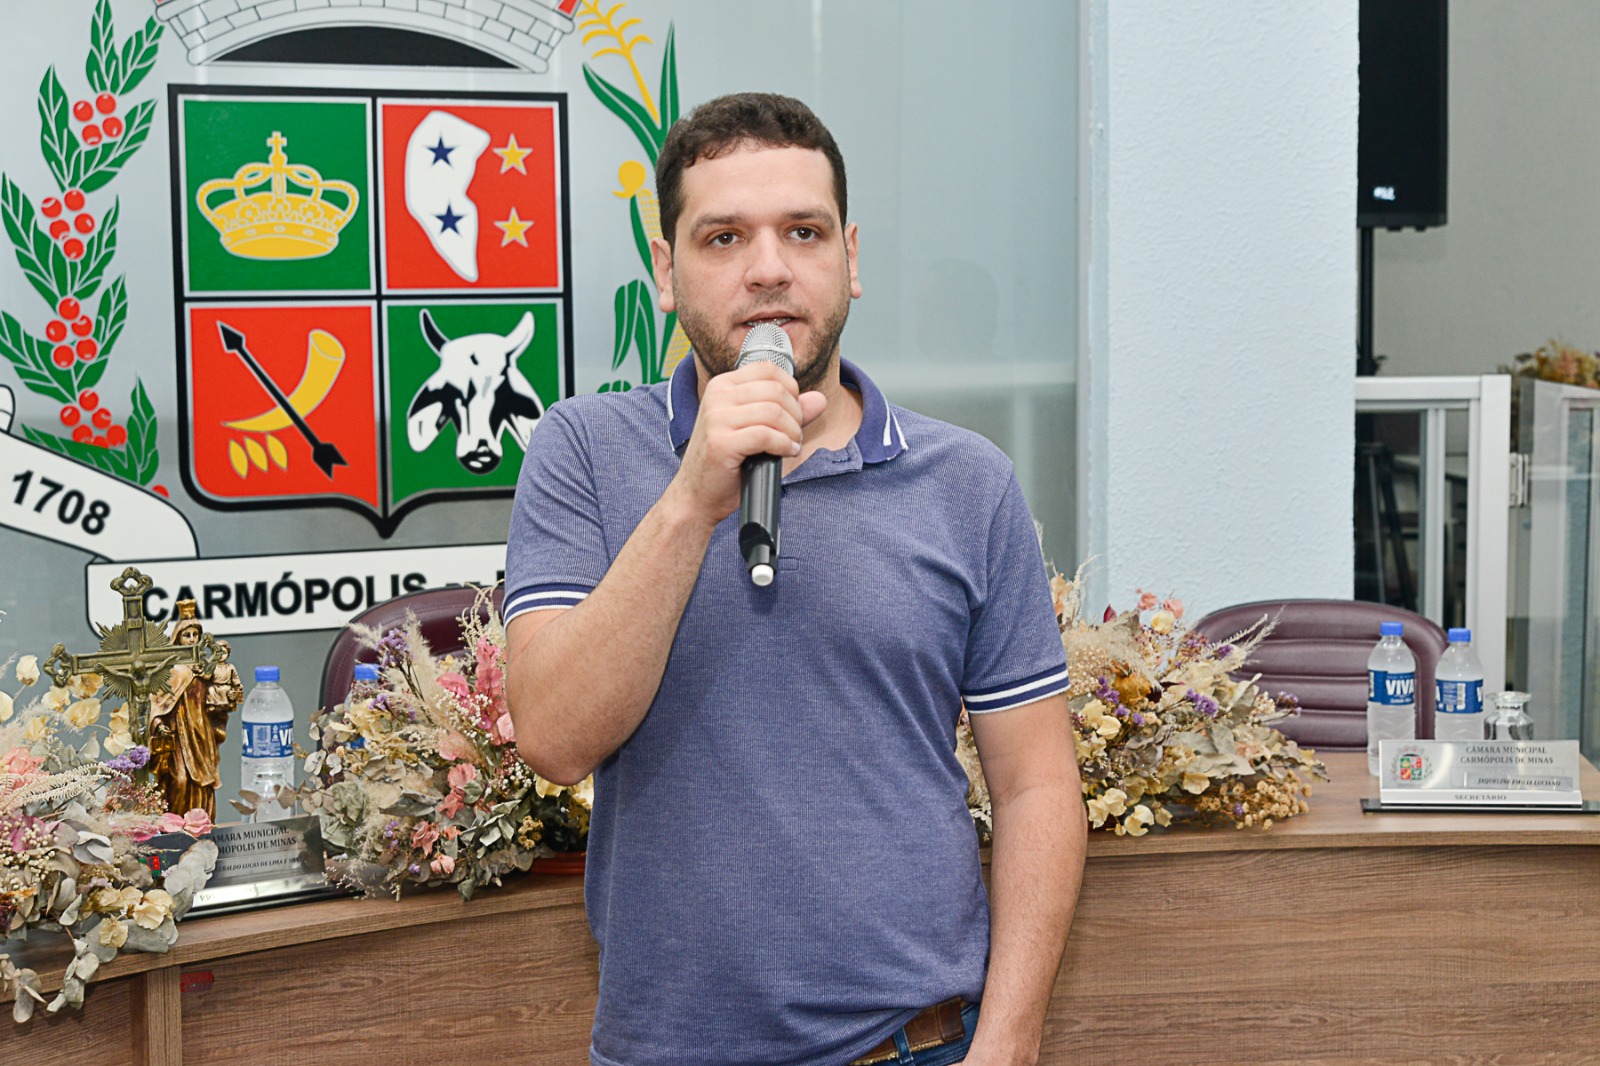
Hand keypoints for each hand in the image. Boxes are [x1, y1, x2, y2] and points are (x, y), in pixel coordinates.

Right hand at [668, 361, 825, 525]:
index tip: (793, 413)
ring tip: (791, 445)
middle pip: (776, 391)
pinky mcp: (721, 442)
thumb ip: (787, 411)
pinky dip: (784, 445)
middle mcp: (717, 396)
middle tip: (794, 435)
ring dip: (792, 432)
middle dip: (796, 414)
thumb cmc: (726, 462)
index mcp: (722, 385)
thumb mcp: (755, 428)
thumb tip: (819, 399)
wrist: (696, 494)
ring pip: (774, 412)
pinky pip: (766, 435)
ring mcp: (716, 418)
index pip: (769, 370)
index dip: (791, 389)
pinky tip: (786, 453)